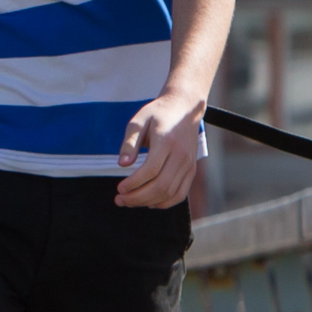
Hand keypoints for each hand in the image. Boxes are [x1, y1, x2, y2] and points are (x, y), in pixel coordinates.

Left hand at [116, 88, 207, 209]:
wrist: (185, 108)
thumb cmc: (158, 114)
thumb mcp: (138, 121)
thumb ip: (129, 143)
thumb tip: (122, 165)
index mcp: (166, 141)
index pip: (151, 170)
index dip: (134, 184)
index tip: (119, 189)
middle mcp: (181, 155)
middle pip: (161, 185)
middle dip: (138, 197)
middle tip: (120, 200)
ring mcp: (189, 164)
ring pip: (170, 193)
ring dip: (148, 202)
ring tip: (130, 202)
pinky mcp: (192, 169)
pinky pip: (181, 193)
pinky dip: (165, 203)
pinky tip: (149, 202)